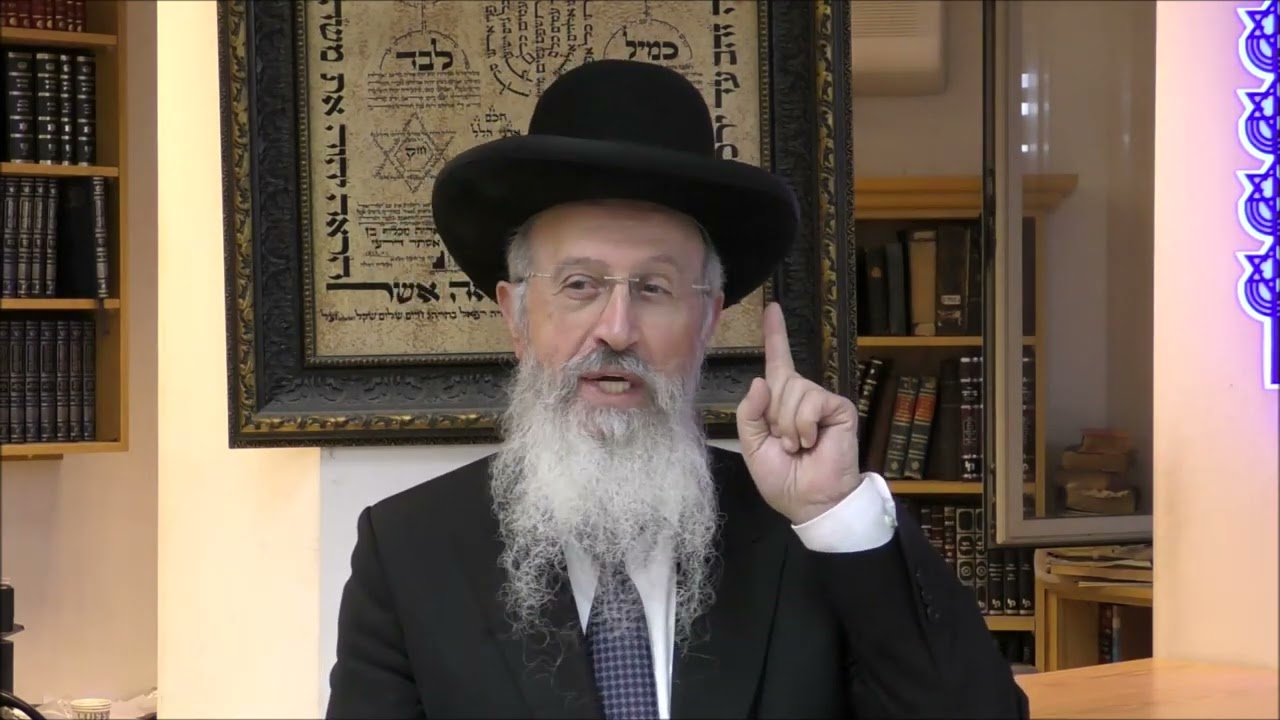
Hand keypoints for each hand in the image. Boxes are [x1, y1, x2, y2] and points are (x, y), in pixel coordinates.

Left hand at [736, 302, 862, 524]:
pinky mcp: (838, 408)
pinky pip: (812, 401)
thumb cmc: (782, 478)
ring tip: (797, 446)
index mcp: (778, 403)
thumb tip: (762, 380)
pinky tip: (811, 441)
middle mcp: (801, 396)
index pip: (776, 362)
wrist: (809, 501)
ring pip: (794, 390)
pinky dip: (804, 425)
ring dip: (788, 425)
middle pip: (779, 380)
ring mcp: (821, 401)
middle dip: (774, 417)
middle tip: (785, 444)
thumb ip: (749, 412)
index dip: (775, 334)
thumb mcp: (752, 445)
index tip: (772, 307)